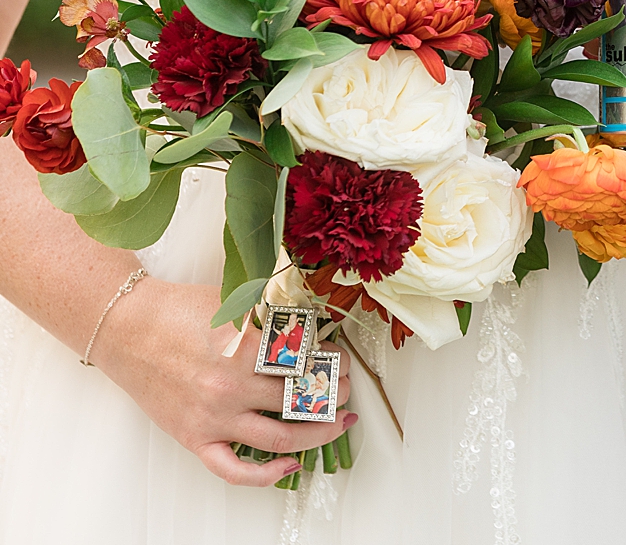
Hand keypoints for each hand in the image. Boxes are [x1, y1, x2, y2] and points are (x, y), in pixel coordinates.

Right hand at [92, 279, 354, 486]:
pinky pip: (233, 470)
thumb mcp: (236, 303)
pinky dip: (267, 474)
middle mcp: (232, 387)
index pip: (310, 363)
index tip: (342, 360)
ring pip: (281, 438)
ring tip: (338, 423)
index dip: (334, 362)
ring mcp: (213, 417)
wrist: (126, 328)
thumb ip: (274, 318)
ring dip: (320, 433)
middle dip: (335, 394)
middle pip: (302, 400)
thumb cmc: (178, 311)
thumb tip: (317, 328)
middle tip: (346, 388)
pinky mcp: (193, 437)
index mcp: (247, 348)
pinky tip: (292, 464)